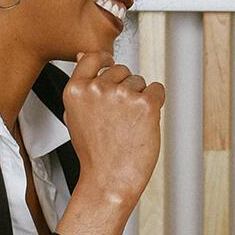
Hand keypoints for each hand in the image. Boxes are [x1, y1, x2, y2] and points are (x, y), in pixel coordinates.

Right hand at [61, 51, 164, 203]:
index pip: (92, 57)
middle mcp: (98, 89)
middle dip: (124, 88)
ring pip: (140, 81)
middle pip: (121, 70)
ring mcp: (122, 95)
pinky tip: (143, 122)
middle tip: (118, 117)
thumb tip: (82, 56)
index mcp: (76, 90)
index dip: (105, 60)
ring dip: (139, 98)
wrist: (110, 179)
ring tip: (127, 124)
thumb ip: (81, 86)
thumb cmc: (95, 152)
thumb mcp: (76, 115)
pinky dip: (155, 103)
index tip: (110, 65)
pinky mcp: (146, 104)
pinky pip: (158, 90)